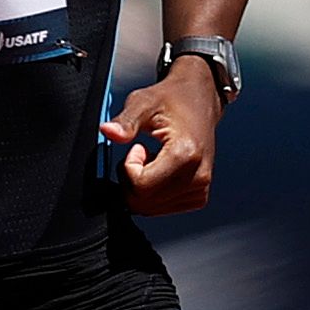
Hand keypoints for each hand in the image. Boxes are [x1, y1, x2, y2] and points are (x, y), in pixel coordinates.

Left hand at [101, 55, 220, 215]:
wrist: (200, 100)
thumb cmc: (173, 99)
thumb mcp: (144, 102)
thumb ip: (126, 120)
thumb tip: (108, 131)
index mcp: (186, 154)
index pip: (140, 186)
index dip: (128, 169)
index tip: (136, 148)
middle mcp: (198, 176)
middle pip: (144, 202)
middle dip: (131, 181)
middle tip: (141, 154)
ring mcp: (200, 188)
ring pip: (151, 209)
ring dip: (142, 187)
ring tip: (153, 160)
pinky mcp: (199, 195)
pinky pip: (162, 208)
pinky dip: (153, 194)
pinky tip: (161, 170)